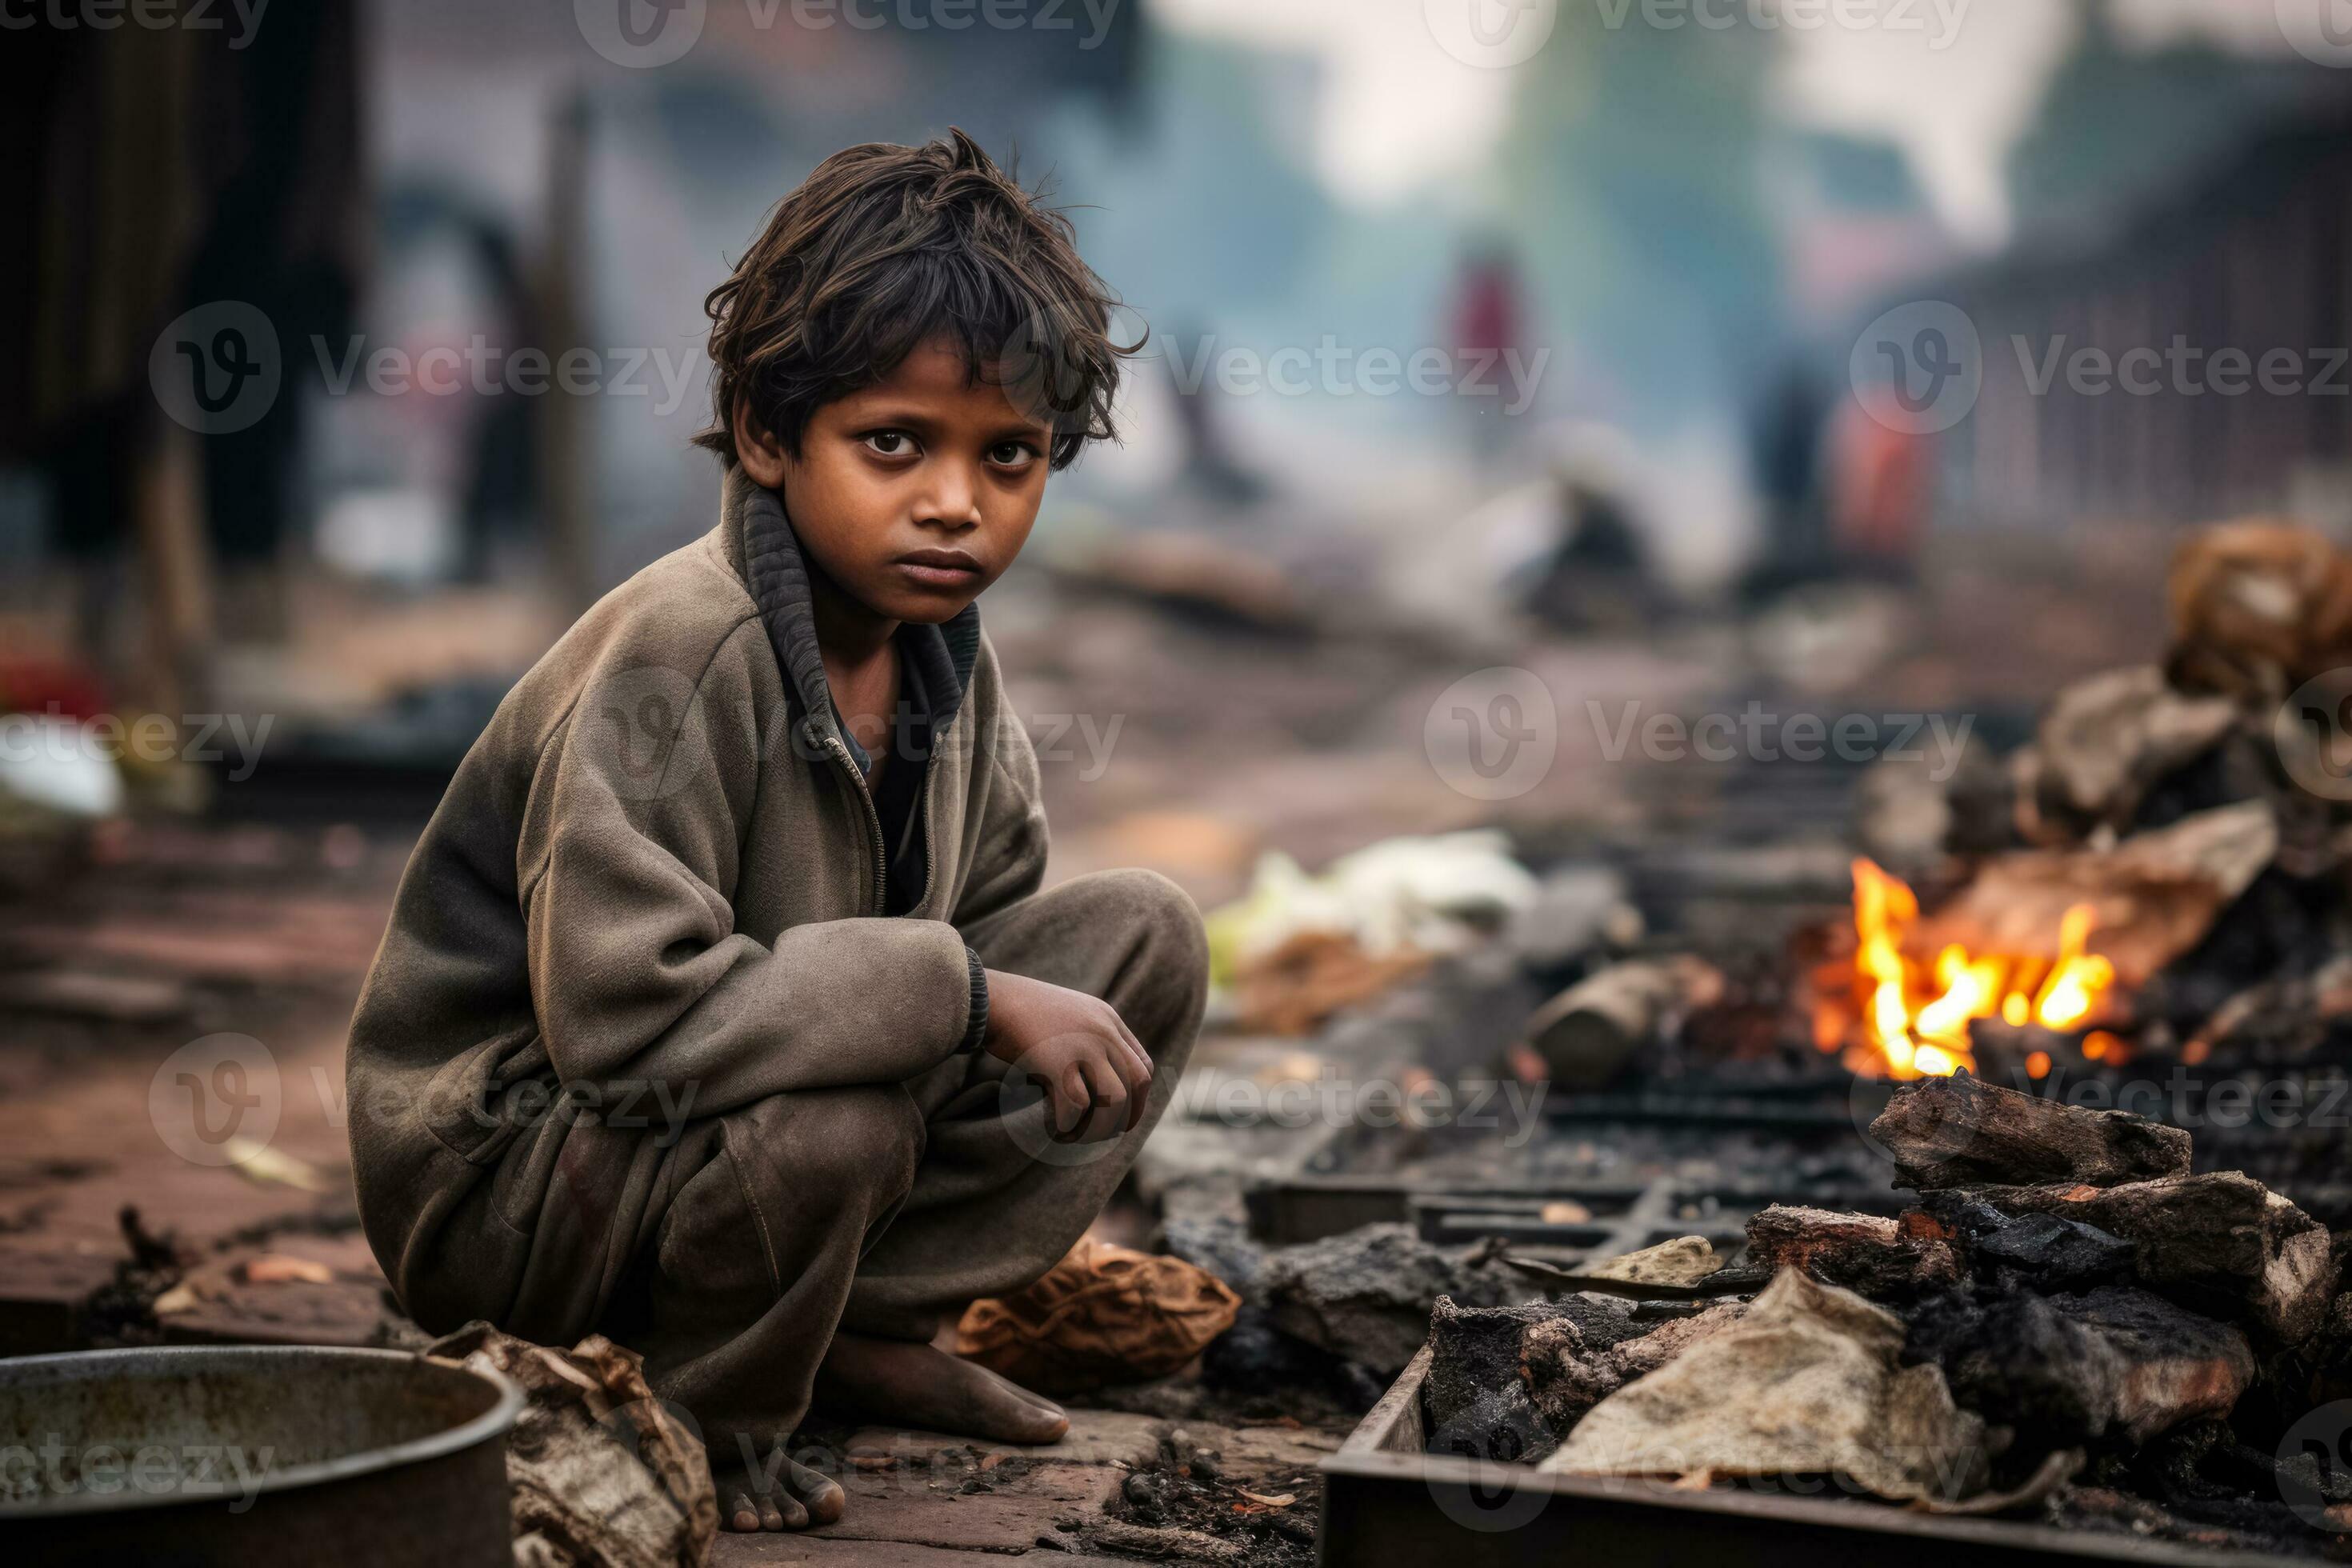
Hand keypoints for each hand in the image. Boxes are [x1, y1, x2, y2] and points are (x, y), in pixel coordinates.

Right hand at [982, 969, 1152, 1143]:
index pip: (1143, 1065)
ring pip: (1113, 1100)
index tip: (1122, 1115)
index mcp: (1107, 1019)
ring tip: (1077, 1135)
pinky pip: (1076, 1106)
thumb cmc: (1021, 1011)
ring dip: (1099, 1127)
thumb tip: (1095, 1085)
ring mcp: (1081, 1045)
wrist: (990, 997)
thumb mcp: (1068, 1015)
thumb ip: (1089, 1039)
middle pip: (1137, 1084)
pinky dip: (1069, 1125)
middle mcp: (1102, 1032)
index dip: (1138, 1097)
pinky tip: (1057, 1128)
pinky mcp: (1056, 1061)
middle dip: (1127, 1117)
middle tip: (1104, 1134)